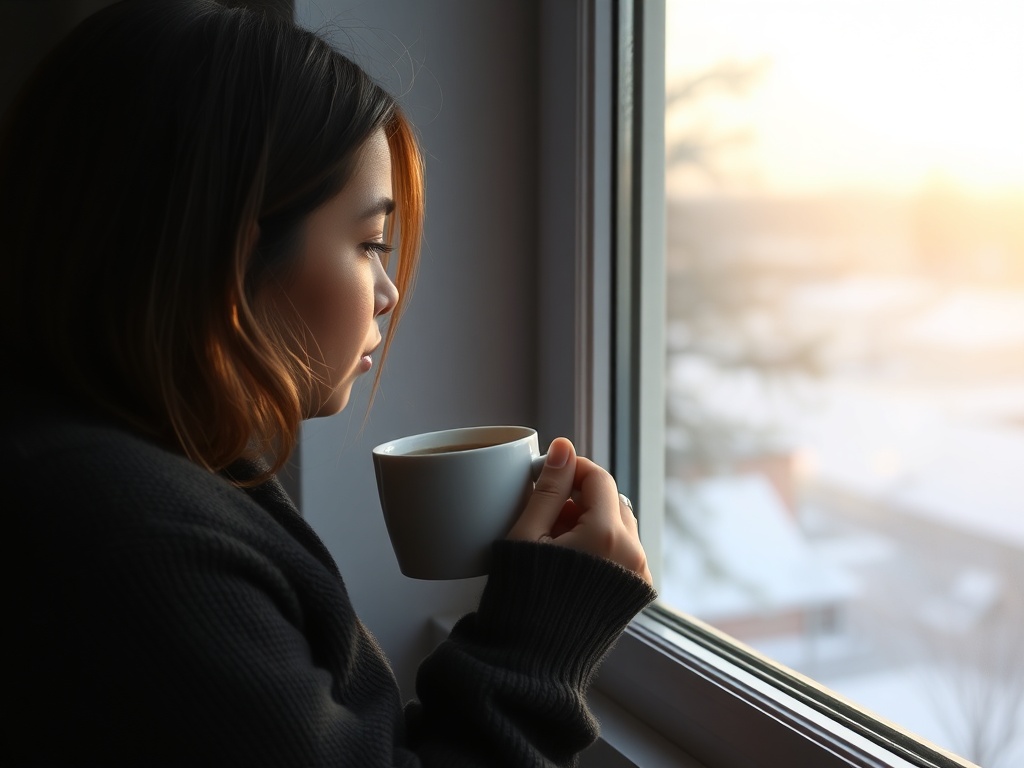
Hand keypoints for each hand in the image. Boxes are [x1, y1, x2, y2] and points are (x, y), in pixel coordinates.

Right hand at [507, 437, 652, 585]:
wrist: (531, 660)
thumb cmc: (521, 598)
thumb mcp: (526, 536)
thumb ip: (548, 489)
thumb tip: (564, 447)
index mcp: (607, 534)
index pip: (598, 478)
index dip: (571, 469)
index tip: (545, 473)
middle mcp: (632, 552)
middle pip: (611, 501)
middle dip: (579, 498)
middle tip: (543, 513)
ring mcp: (637, 574)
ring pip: (617, 525)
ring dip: (589, 521)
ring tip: (553, 542)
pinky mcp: (635, 592)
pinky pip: (622, 551)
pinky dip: (600, 545)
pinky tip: (568, 562)